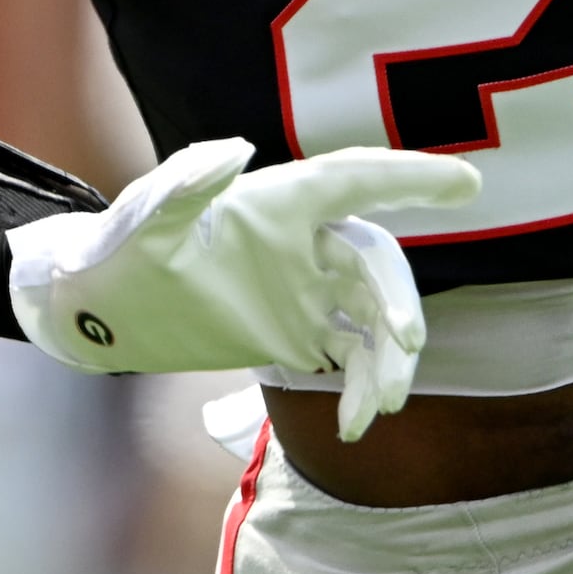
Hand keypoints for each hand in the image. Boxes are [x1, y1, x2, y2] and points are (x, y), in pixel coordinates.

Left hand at [6, 141, 476, 440]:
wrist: (104, 306)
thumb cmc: (122, 248)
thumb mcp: (145, 218)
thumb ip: (186, 185)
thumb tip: (234, 150)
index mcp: (279, 200)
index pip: (357, 179)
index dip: (413, 177)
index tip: (467, 182)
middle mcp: (307, 240)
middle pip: (376, 261)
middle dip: (398, 297)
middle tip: (403, 340)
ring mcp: (310, 290)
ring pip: (376, 316)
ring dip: (389, 357)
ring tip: (381, 402)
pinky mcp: (303, 333)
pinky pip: (354, 358)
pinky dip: (363, 388)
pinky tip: (354, 423)